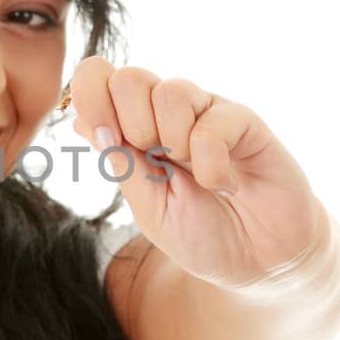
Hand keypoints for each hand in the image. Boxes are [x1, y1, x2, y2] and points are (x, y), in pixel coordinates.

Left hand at [68, 56, 325, 287]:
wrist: (259, 262)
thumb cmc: (203, 235)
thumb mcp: (149, 209)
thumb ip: (122, 163)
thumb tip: (80, 120)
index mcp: (136, 130)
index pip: (100, 80)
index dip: (90, 96)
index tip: (104, 136)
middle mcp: (169, 114)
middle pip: (130, 77)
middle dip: (131, 124)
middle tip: (156, 161)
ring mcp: (207, 114)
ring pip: (171, 91)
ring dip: (173, 143)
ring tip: (193, 176)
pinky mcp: (244, 123)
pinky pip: (213, 123)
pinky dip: (210, 163)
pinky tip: (222, 185)